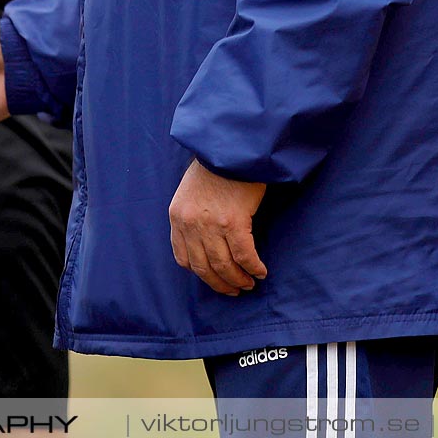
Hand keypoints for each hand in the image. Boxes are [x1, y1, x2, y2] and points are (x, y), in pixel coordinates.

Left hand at [169, 159, 267, 296]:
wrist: (230, 146)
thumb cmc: (215, 166)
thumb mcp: (190, 190)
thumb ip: (193, 215)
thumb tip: (206, 239)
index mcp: (177, 216)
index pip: (183, 257)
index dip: (200, 272)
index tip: (213, 277)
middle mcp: (190, 224)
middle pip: (204, 267)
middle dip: (220, 283)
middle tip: (234, 290)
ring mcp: (211, 225)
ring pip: (224, 265)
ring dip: (238, 279)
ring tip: (249, 284)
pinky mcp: (234, 222)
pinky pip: (244, 255)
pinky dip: (253, 267)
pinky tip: (260, 271)